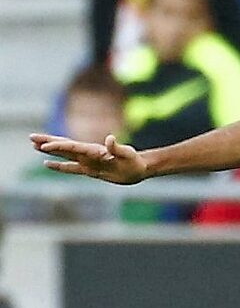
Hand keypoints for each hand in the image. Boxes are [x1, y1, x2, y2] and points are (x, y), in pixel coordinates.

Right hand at [32, 133, 150, 184]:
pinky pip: (71, 168)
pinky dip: (58, 166)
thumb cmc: (135, 161)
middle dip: (48, 142)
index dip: (58, 146)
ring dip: (50, 151)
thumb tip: (110, 138)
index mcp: (95, 150)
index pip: (73, 147)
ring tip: (34, 146)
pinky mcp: (90, 170)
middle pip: (64, 146)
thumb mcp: (128, 155)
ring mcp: (88, 161)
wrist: (140, 169)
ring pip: (64, 155)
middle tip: (31, 137)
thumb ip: (118, 148)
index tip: (43, 145)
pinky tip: (47, 164)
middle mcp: (88, 154)